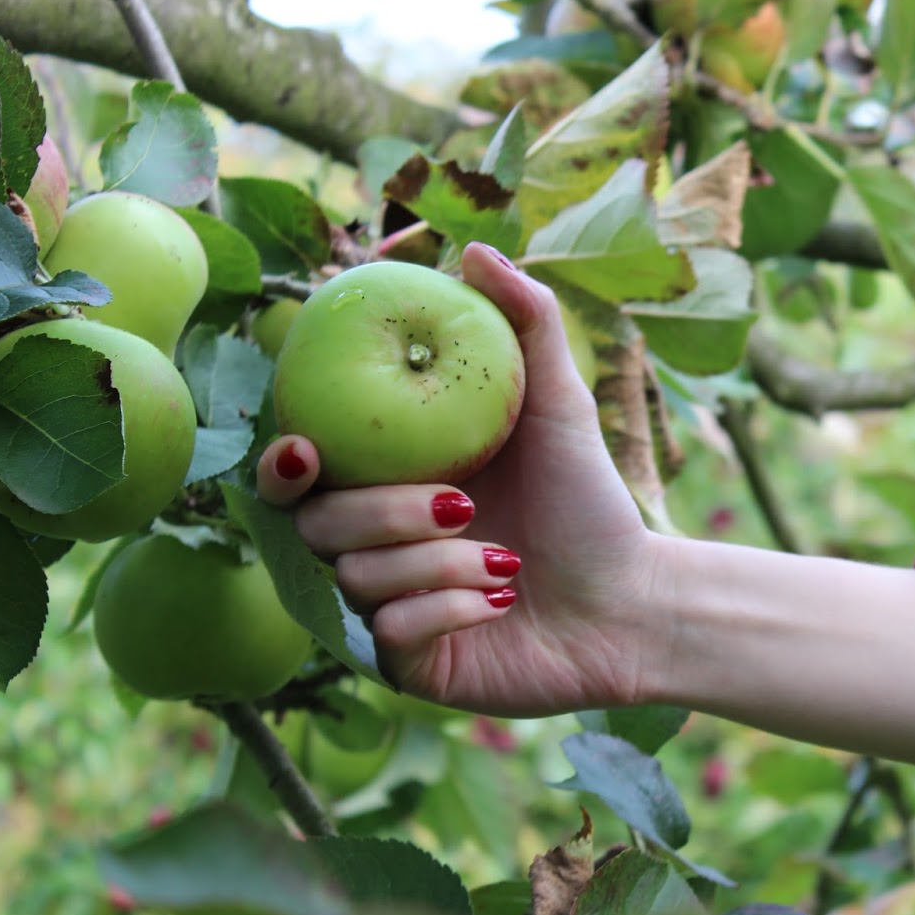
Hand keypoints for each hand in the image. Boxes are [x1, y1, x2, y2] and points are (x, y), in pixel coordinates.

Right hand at [257, 242, 663, 718]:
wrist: (633, 600)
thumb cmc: (590, 502)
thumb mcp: (559, 405)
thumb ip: (525, 324)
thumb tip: (476, 248)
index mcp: (386, 481)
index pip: (299, 472)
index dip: (281, 462)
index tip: (305, 449)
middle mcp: (371, 545)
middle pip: (311, 525)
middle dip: (380, 512)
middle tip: (459, 503)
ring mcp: (383, 609)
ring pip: (351, 579)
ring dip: (434, 563)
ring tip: (507, 560)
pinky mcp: (409, 666)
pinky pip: (387, 636)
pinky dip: (445, 609)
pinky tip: (502, 601)